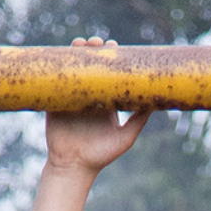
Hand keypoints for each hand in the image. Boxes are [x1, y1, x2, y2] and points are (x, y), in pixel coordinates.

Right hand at [47, 44, 150, 174]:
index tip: (114, 47)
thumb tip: (156, 103)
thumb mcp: (125, 137)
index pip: (108, 75)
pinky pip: (55, 81)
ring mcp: (72, 99)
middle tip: (97, 44)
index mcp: (105, 103)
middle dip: (93, 51)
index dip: (110, 58)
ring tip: (81, 44)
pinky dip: (58, 67)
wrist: (74, 167)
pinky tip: (62, 56)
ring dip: (76, 53)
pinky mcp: (55, 103)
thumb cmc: (101, 155)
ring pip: (73, 69)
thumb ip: (138, 120)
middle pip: (90, 67)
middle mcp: (89, 98)